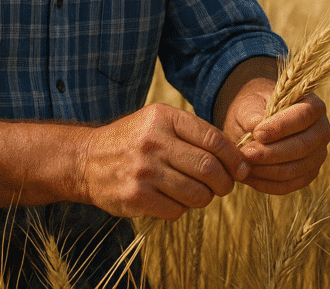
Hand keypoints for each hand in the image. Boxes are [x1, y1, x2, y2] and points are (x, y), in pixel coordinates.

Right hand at [78, 103, 249, 219]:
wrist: (88, 159)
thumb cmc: (135, 139)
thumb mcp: (161, 121)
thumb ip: (194, 133)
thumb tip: (236, 155)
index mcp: (165, 118)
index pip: (213, 139)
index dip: (234, 157)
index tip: (242, 168)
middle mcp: (155, 142)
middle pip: (208, 168)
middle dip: (225, 181)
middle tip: (226, 185)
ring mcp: (144, 171)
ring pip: (196, 193)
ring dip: (206, 198)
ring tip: (201, 193)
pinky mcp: (136, 197)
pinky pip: (176, 210)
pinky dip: (183, 208)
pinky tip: (175, 200)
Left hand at [224, 83, 329, 194]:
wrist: (256, 122)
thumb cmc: (255, 108)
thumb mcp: (249, 104)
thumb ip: (252, 114)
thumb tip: (255, 128)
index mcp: (313, 104)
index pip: (304, 115)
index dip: (282, 126)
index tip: (257, 133)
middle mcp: (322, 130)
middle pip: (303, 145)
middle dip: (272, 153)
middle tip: (247, 154)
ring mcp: (318, 155)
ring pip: (296, 168)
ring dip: (267, 170)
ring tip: (244, 165)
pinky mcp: (308, 174)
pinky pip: (290, 185)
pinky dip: (267, 184)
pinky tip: (248, 177)